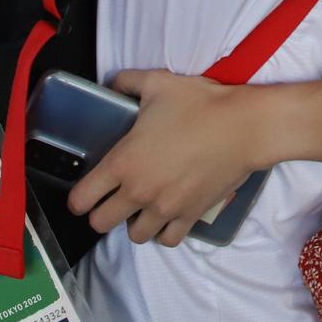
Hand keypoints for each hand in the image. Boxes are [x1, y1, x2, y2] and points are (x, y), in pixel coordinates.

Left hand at [68, 70, 267, 246]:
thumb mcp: (158, 83)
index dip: (78, 198)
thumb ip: (127, 81)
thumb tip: (113, 82)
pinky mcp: (190, 216)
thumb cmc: (200, 104)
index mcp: (123, 162)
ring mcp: (165, 208)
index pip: (81, 199)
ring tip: (143, 208)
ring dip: (135, 224)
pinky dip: (165, 232)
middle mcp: (138, 192)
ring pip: (135, 236)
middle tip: (114, 198)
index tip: (86, 192)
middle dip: (102, 213)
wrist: (244, 126)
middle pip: (100, 224)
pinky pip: (168, 240)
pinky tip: (168, 215)